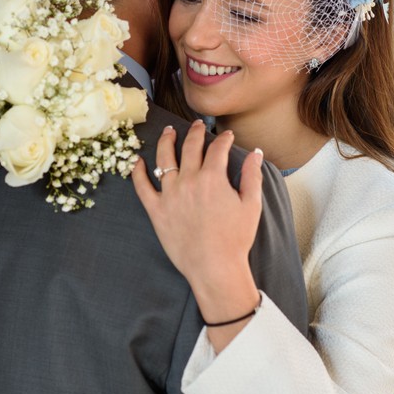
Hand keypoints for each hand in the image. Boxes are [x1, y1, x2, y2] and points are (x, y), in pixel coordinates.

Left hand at [132, 120, 263, 341]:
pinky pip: (142, 186)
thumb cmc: (235, 239)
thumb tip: (255, 153)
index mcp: (213, 178)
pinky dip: (138, 172)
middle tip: (198, 125)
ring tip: (168, 132)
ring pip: (164, 159)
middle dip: (196, 132)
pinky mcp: (156, 210)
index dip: (224, 139)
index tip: (227, 136)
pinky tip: (138, 161)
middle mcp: (189, 181)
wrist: (214, 267)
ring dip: (166, 141)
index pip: (217, 149)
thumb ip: (252, 175)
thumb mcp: (251, 205)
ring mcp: (170, 195)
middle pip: (190, 147)